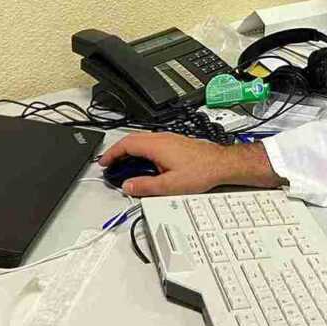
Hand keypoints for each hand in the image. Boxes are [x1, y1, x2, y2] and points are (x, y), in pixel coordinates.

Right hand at [98, 133, 280, 196]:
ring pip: (142, 141)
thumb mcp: (170, 185)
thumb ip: (146, 186)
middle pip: (132, 140)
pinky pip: (152, 143)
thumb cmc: (202, 171)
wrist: (222, 164)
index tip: (104, 163)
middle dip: (118, 152)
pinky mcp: (176, 143)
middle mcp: (162, 138)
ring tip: (124, 166)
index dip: (111, 153)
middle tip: (110, 165)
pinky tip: (145, 164)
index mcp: (157, 146)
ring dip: (130, 152)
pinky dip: (141, 152)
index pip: (126, 144)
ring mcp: (170, 139)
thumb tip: (128, 186)